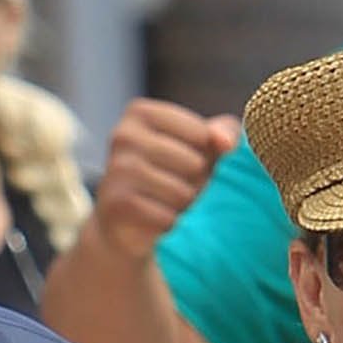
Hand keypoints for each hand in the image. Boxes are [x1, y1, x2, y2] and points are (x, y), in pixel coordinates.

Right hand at [89, 98, 241, 262]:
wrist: (127, 229)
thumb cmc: (172, 178)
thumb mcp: (203, 147)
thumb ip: (225, 132)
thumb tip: (225, 144)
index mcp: (141, 113)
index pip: (201, 133)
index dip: (208, 156)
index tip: (192, 164)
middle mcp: (123, 136)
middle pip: (193, 163)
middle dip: (199, 184)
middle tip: (185, 191)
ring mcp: (117, 170)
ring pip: (181, 192)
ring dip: (189, 207)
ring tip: (176, 208)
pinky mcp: (117, 205)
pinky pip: (167, 217)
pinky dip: (174, 225)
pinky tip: (165, 224)